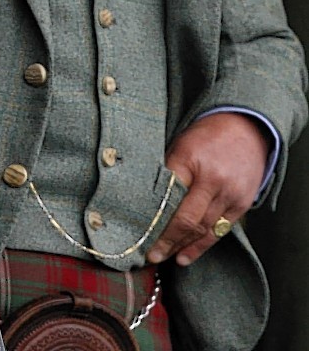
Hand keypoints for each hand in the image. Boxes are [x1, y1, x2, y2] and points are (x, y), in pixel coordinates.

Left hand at [146, 112, 268, 266]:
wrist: (246, 127)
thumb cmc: (206, 136)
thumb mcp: (180, 144)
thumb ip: (167, 171)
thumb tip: (146, 200)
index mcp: (190, 158)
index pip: (167, 194)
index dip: (154, 217)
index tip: (140, 232)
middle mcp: (212, 178)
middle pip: (186, 218)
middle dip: (166, 240)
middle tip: (151, 255)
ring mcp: (230, 193)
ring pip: (203, 229)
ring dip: (182, 246)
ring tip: (165, 258)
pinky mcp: (242, 204)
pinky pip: (219, 230)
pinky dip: (202, 245)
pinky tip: (186, 255)